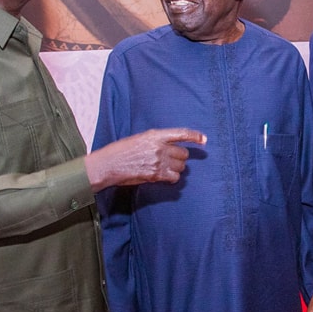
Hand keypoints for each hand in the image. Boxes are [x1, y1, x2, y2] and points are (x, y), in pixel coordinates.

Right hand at [86, 127, 206, 191]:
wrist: (108, 164)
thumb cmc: (120, 151)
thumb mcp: (139, 139)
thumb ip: (155, 141)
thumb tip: (168, 147)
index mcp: (155, 135)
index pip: (181, 133)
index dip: (195, 136)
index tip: (204, 140)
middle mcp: (159, 147)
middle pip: (183, 153)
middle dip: (180, 158)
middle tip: (171, 161)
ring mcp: (158, 161)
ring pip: (181, 166)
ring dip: (176, 169)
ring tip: (165, 169)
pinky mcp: (156, 174)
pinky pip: (174, 177)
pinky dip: (172, 178)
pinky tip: (164, 177)